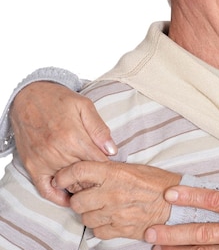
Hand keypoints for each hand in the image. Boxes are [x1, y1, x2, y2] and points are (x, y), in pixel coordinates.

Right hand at [10, 81, 116, 205]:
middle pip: (85, 176)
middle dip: (97, 178)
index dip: (109, 168)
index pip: (99, 163)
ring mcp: (43, 161)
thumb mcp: (85, 106)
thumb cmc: (59, 100)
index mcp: (74, 138)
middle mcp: (58, 152)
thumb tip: (112, 151)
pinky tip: (69, 197)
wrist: (28, 96)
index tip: (115, 169)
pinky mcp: (32, 166)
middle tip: (105, 178)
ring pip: (69, 183)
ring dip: (81, 185)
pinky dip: (58, 196)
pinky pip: (45, 189)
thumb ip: (99, 129)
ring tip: (92, 184)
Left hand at [53, 160, 180, 239]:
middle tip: (88, 197)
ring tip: (103, 208)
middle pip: (77, 200)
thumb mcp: (134, 168)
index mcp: (115, 173)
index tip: (61, 179)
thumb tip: (87, 173)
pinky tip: (110, 218)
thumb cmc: (158, 183)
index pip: (79, 171)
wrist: (177, 204)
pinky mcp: (120, 229)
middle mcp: (112, 193)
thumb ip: (110, 170)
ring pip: (86, 218)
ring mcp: (115, 213)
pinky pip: (98, 231)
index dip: (64, 175)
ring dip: (91, 214)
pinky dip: (101, 227)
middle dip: (79, 199)